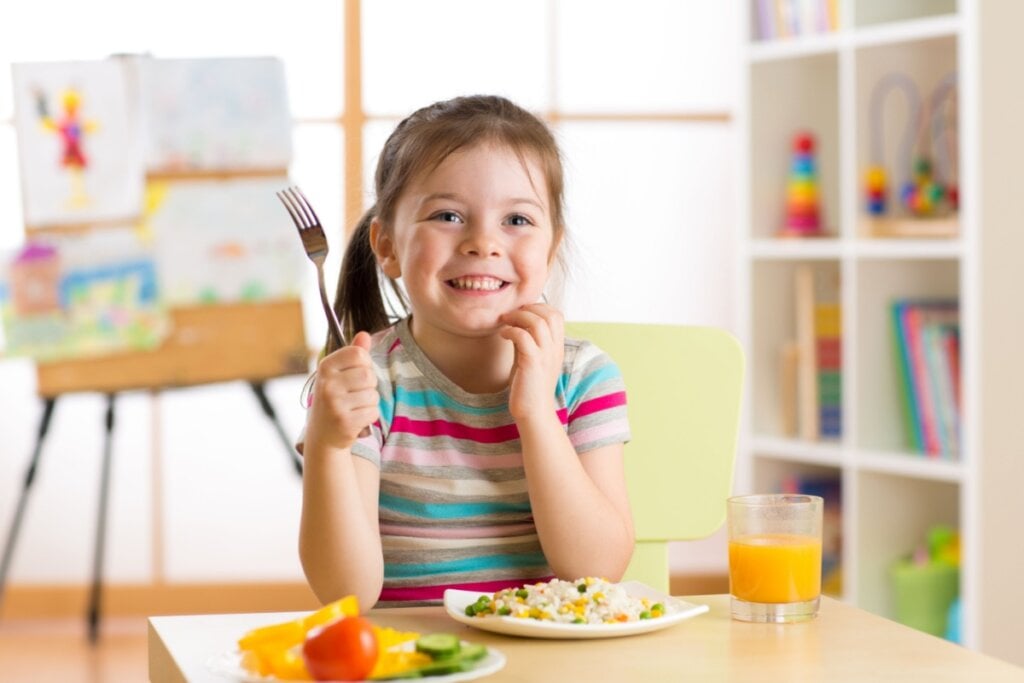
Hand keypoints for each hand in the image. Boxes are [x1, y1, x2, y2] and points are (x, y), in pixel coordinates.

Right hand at [305, 332, 378, 451]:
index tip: (357, 373)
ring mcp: (334, 403)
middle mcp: (327, 384)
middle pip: (368, 375)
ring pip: (373, 395)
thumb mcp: (338, 374)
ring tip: (355, 406)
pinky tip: (356, 418)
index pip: (358, 354)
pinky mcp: (344, 422)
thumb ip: (353, 354)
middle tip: (356, 393)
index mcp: (325, 367)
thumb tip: (365, 335)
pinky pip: (373, 412)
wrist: (322, 435)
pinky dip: (369, 416)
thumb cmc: (334, 399)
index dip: (365, 363)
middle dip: (369, 385)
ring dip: (370, 402)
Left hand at [499, 303, 563, 421]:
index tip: (521, 313)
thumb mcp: (531, 358)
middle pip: (550, 314)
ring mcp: (545, 356)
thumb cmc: (529, 387)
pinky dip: (511, 331)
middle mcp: (554, 349)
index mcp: (557, 347)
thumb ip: (528, 340)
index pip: (557, 315)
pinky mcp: (533, 364)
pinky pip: (523, 337)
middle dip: (528, 308)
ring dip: (518, 317)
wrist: (533, 413)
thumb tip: (515, 322)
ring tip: (505, 322)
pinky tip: (503, 335)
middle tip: (511, 315)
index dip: (538, 307)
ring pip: (538, 322)